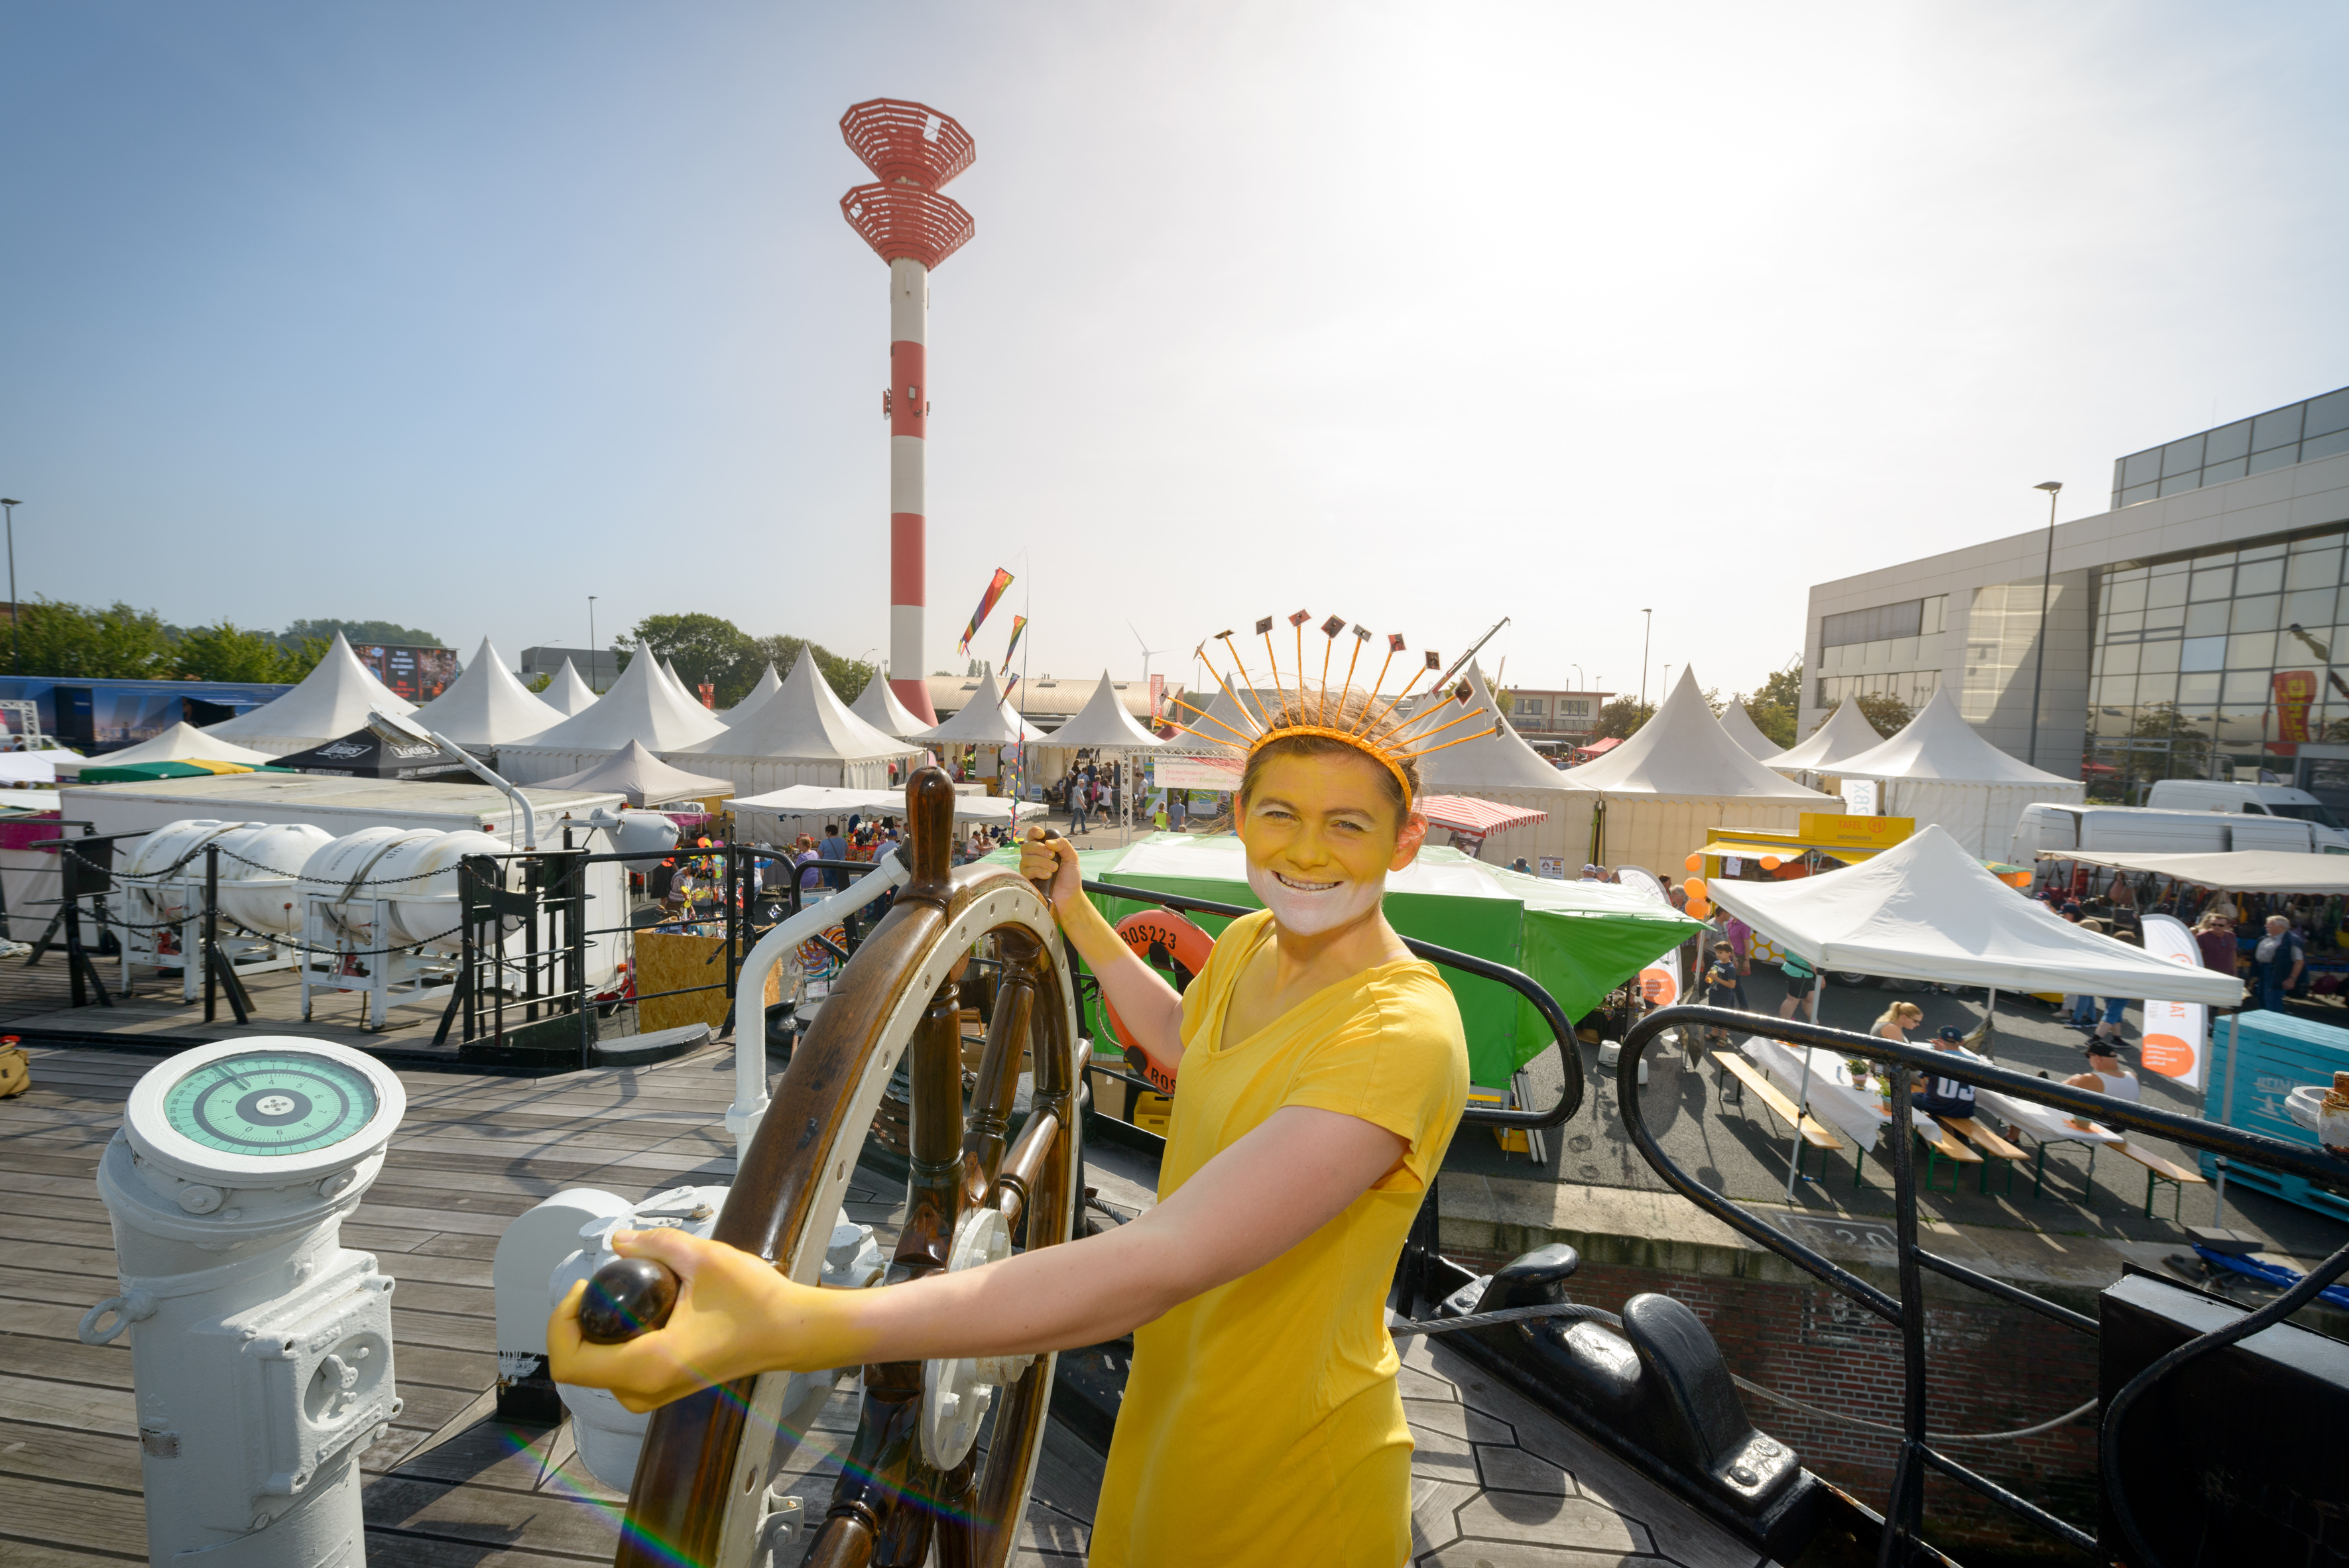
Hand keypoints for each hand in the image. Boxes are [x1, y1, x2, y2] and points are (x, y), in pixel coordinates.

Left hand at [546, 1227, 872, 1412]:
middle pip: (580, 1369)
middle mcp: (647, 1390)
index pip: (571, 1362)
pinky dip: (615, 1347)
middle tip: (599, 1288)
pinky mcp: (669, 1389)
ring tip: (617, 1300)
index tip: (586, 1287)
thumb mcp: (706, 1258)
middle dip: (576, 1326)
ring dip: (595, 1338)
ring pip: (599, 1375)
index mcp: (649, 1365)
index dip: (561, 1323)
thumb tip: (619, 1240)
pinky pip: (621, 1376)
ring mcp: (658, 1395)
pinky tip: (638, 1315)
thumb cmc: (757, 1301)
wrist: (794, 1332)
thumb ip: (657, 1244)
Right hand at [1020, 826, 1080, 914]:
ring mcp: (1029, 868)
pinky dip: (1038, 871)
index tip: (1041, 835)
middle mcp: (1034, 857)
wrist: (1069, 896)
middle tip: (1052, 856)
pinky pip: (1026, 871)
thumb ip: (1063, 845)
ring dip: (1042, 862)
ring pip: (1026, 859)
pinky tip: (1047, 876)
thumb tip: (1048, 842)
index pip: (1032, 835)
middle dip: (1040, 849)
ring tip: (1054, 869)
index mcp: (1044, 848)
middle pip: (1027, 846)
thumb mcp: (1072, 857)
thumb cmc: (1070, 877)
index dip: (1034, 832)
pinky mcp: (1027, 880)